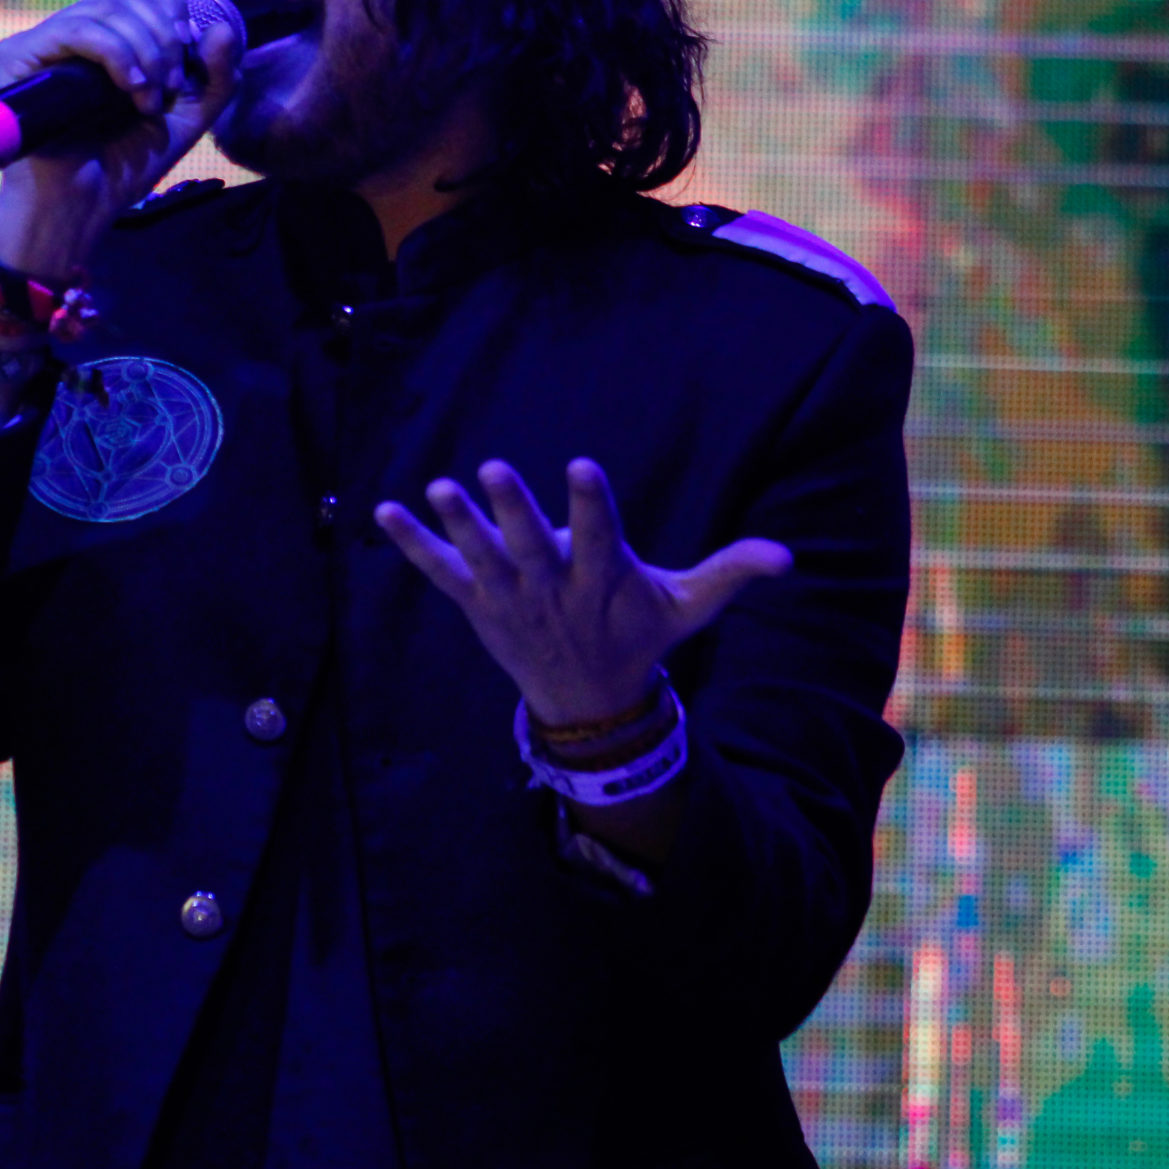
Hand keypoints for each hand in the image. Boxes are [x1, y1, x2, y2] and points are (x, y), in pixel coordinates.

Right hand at [0, 0, 241, 275]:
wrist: (83, 206)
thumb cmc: (125, 166)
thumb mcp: (187, 118)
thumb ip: (216, 77)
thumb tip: (223, 27)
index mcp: (104, 38)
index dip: (171, 13)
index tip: (184, 63)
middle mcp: (69, 33)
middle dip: (164, 40)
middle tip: (170, 88)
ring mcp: (40, 42)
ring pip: (106, 10)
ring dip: (145, 54)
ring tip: (148, 102)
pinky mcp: (15, 56)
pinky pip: (77, 30)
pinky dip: (116, 56)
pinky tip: (130, 90)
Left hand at [374, 458, 791, 727]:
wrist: (587, 703)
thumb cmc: (639, 637)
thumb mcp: (686, 608)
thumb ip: (730, 574)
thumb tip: (787, 556)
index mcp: (604, 582)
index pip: (599, 536)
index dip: (589, 503)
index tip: (581, 465)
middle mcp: (553, 590)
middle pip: (531, 546)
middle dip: (512, 510)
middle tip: (491, 469)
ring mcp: (510, 599)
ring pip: (481, 558)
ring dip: (457, 525)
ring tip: (436, 488)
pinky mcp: (477, 605)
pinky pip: (440, 573)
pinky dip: (412, 545)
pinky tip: (382, 511)